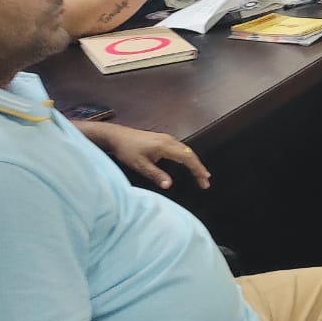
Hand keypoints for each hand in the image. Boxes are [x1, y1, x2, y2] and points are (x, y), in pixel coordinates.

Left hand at [80, 122, 210, 189]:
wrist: (116, 135)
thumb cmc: (126, 151)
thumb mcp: (139, 165)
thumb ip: (155, 174)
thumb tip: (170, 185)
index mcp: (165, 146)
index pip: (187, 158)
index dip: (197, 169)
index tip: (204, 180)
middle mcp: (169, 140)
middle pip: (190, 153)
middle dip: (199, 167)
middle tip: (206, 180)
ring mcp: (166, 138)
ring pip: (186, 150)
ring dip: (194, 161)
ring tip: (200, 173)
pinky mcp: (163, 138)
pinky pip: (181, 147)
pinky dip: (188, 157)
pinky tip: (187, 162)